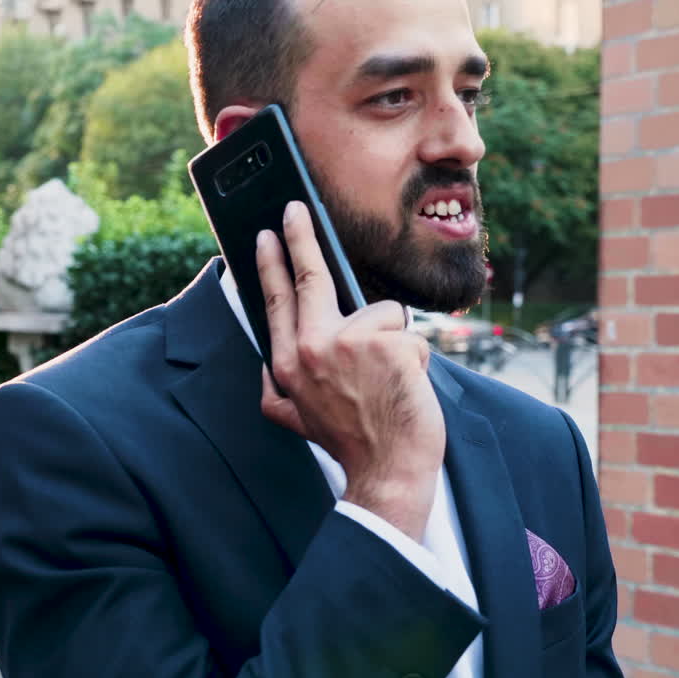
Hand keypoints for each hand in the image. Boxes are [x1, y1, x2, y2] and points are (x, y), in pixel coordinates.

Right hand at [255, 202, 445, 541]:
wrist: (388, 469)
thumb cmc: (349, 441)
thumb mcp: (293, 420)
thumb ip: (275, 391)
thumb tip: (262, 369)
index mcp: (286, 364)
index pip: (277, 300)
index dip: (271, 264)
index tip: (266, 236)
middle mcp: (309, 348)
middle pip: (310, 278)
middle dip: (301, 238)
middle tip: (296, 208)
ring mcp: (346, 343)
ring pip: (381, 315)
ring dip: (394, 346)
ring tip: (388, 383)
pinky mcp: (385, 344)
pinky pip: (410, 335)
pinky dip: (416, 360)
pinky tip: (406, 386)